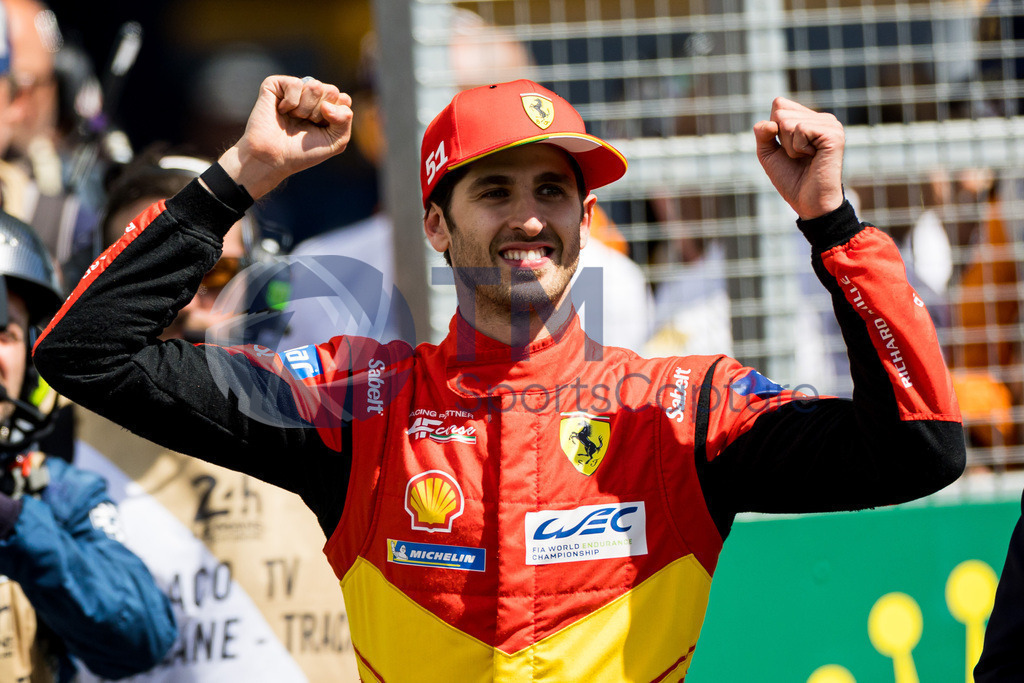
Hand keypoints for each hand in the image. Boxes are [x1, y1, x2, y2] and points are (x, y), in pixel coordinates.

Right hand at [216, 76, 352, 199]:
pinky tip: (281, 111)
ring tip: (293, 118)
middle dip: (320, 113)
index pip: (344, 99)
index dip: (335, 117)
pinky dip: (291, 102)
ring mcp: (295, 89)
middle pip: (331, 91)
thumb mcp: (335, 141)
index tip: (321, 130)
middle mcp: (312, 95)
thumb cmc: (302, 152)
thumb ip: (345, 121)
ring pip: (315, 86)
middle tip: (305, 125)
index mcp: (327, 107)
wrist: (272, 158)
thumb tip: (327, 104)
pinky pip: (296, 84)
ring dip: (305, 109)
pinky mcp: (276, 84)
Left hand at [753, 97, 844, 220]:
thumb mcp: (769, 154)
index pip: (779, 104)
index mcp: (809, 119)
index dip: (773, 129)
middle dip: (781, 139)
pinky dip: (798, 148)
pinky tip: (813, 157)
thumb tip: (770, 122)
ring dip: (789, 146)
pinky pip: (800, 129)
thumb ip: (762, 133)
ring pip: (787, 121)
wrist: (809, 203)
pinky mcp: (833, 133)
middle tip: (798, 156)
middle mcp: (822, 118)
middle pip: (780, 111)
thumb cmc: (791, 179)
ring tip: (806, 158)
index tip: (787, 149)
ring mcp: (830, 124)